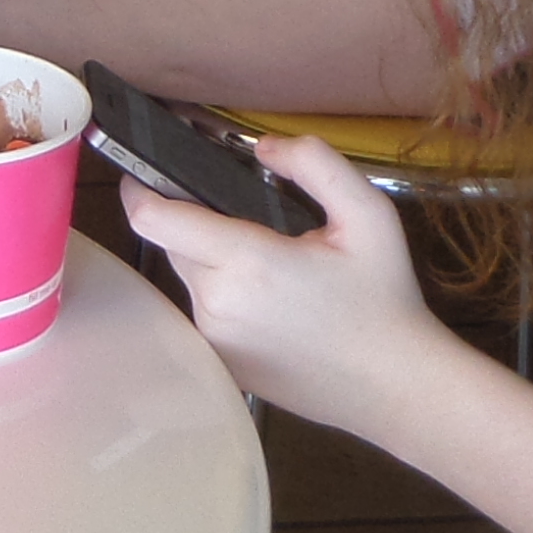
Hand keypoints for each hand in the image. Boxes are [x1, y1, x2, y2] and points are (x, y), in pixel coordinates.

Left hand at [117, 138, 466, 442]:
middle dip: (194, 222)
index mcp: (247, 261)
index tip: (139, 172)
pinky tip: (270, 303)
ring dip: (211, 261)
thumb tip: (262, 148)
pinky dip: (222, 297)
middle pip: (174, 244)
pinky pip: (204, 313)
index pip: (156, 220)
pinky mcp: (222, 365)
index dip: (139, 191)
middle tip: (247, 219)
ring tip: (271, 266)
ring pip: (189, 278)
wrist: (393, 385)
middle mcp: (218, 303)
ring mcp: (216, 340)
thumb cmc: (383, 298)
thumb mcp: (369, 214)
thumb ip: (315, 163)